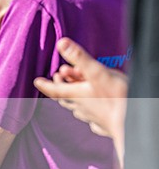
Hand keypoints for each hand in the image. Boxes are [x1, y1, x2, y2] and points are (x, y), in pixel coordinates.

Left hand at [33, 38, 126, 163]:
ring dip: (74, 100)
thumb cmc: (117, 98)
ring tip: (74, 94)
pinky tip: (93, 115)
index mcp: (77, 95)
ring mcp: (93, 118)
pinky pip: (93, 119)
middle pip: (66, 98)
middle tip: (59, 78)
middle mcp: (81, 108)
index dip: (45, 85)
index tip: (37, 81)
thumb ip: (80, 59)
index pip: (55, 90)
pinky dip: (90, 113)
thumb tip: (61, 43)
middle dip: (61, 88)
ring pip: (78, 109)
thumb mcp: (98, 74)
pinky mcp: (105, 125)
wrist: (132, 125)